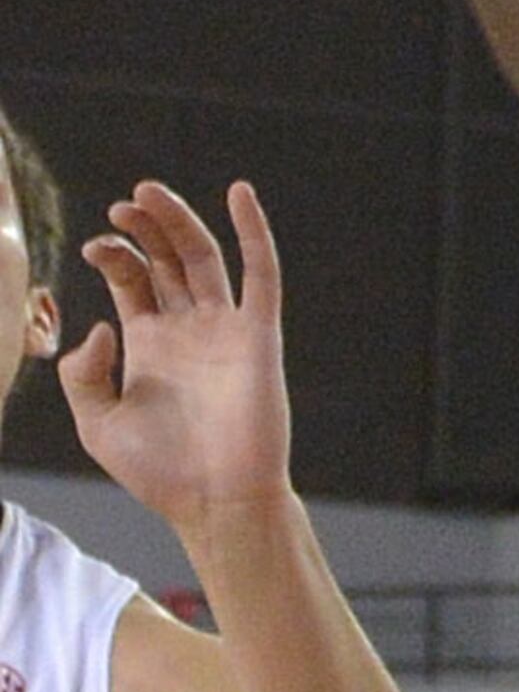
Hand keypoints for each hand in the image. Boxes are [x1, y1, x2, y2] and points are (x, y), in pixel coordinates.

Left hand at [59, 183, 292, 532]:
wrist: (214, 498)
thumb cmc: (159, 471)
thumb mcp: (97, 425)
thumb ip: (84, 375)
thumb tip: (101, 324)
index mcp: (149, 346)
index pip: (133, 282)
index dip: (115, 256)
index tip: (96, 245)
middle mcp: (187, 329)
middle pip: (166, 261)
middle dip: (145, 228)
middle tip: (124, 202)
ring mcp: (224, 327)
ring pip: (204, 257)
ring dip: (179, 223)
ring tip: (150, 192)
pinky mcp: (258, 333)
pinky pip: (261, 273)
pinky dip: (254, 232)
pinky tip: (239, 195)